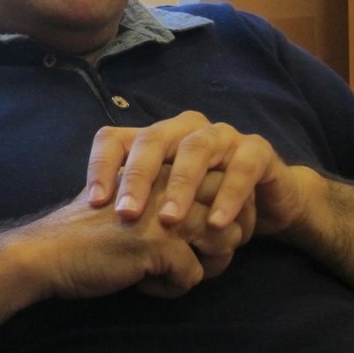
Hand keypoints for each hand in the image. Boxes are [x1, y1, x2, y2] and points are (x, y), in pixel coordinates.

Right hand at [23, 166, 245, 299]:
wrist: (47, 254)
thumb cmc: (86, 234)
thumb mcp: (128, 201)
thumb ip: (164, 199)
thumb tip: (212, 220)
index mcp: (160, 168)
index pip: (219, 181)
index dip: (225, 213)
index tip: (209, 237)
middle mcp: (166, 183)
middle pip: (229, 208)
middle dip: (229, 239)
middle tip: (202, 260)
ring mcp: (163, 211)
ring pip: (224, 241)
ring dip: (207, 267)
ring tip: (174, 275)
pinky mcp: (157, 242)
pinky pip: (191, 274)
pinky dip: (171, 288)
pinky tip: (143, 285)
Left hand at [84, 111, 308, 235]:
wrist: (266, 204)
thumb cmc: (202, 203)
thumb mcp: (162, 203)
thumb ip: (133, 204)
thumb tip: (87, 222)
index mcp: (155, 137)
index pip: (115, 139)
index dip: (100, 166)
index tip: (92, 202)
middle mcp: (184, 129)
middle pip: (152, 140)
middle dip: (137, 177)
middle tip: (126, 214)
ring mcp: (222, 135)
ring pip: (196, 149)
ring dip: (181, 186)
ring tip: (169, 221)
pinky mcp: (257, 151)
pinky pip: (241, 168)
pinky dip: (228, 196)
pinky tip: (216, 223)